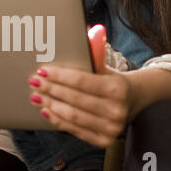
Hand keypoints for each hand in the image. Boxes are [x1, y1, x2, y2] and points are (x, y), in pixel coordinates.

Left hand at [26, 25, 137, 147]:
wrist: (136, 100)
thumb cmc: (114, 80)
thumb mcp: (106, 66)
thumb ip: (97, 51)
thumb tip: (93, 30)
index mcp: (117, 89)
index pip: (81, 81)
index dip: (59, 76)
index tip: (42, 71)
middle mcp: (116, 111)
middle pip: (74, 99)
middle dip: (51, 89)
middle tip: (34, 82)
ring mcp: (111, 129)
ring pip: (72, 116)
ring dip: (50, 105)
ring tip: (36, 96)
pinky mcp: (104, 140)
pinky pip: (75, 130)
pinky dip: (58, 120)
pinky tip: (47, 110)